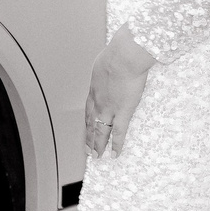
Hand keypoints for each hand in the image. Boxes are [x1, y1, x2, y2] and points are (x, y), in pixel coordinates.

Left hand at [85, 27, 154, 160]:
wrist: (124, 58)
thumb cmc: (116, 55)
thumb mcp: (105, 60)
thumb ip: (106, 68)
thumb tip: (110, 66)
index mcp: (94, 89)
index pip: (88, 109)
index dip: (87, 121)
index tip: (86, 129)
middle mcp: (98, 102)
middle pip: (91, 123)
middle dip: (88, 137)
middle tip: (87, 149)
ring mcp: (109, 109)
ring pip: (101, 131)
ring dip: (98, 145)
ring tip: (96, 155)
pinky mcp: (123, 112)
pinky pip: (119, 133)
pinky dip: (116, 145)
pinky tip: (114, 154)